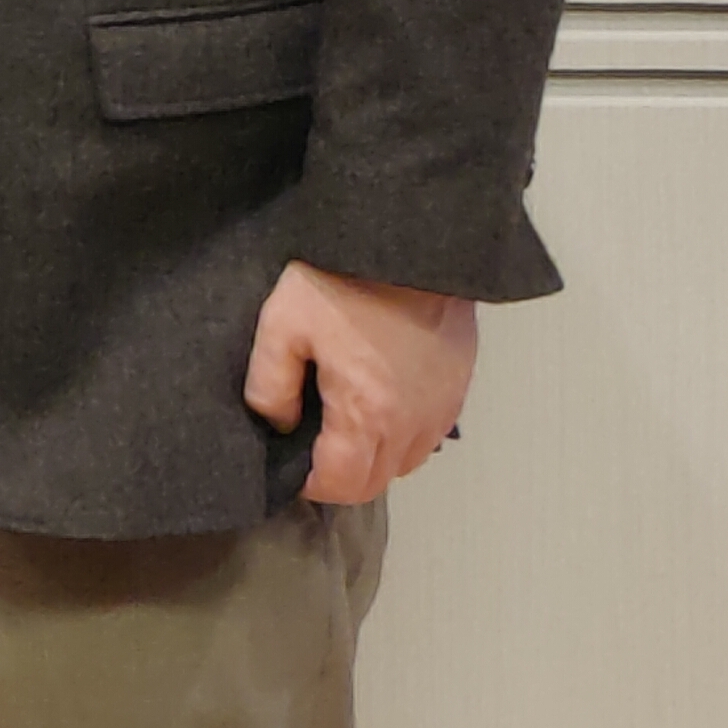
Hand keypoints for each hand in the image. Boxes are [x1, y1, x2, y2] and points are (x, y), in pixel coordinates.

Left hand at [243, 258, 478, 501]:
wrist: (408, 242)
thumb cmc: (341, 280)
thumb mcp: (283, 323)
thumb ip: (270, 383)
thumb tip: (277, 424)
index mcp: (368, 415)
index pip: (342, 485)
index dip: (310, 484)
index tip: (290, 464)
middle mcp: (412, 426)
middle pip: (375, 482)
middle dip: (340, 476)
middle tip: (312, 445)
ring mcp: (441, 410)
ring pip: (404, 462)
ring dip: (373, 457)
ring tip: (343, 422)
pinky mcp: (458, 389)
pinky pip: (426, 434)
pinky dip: (400, 434)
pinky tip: (378, 400)